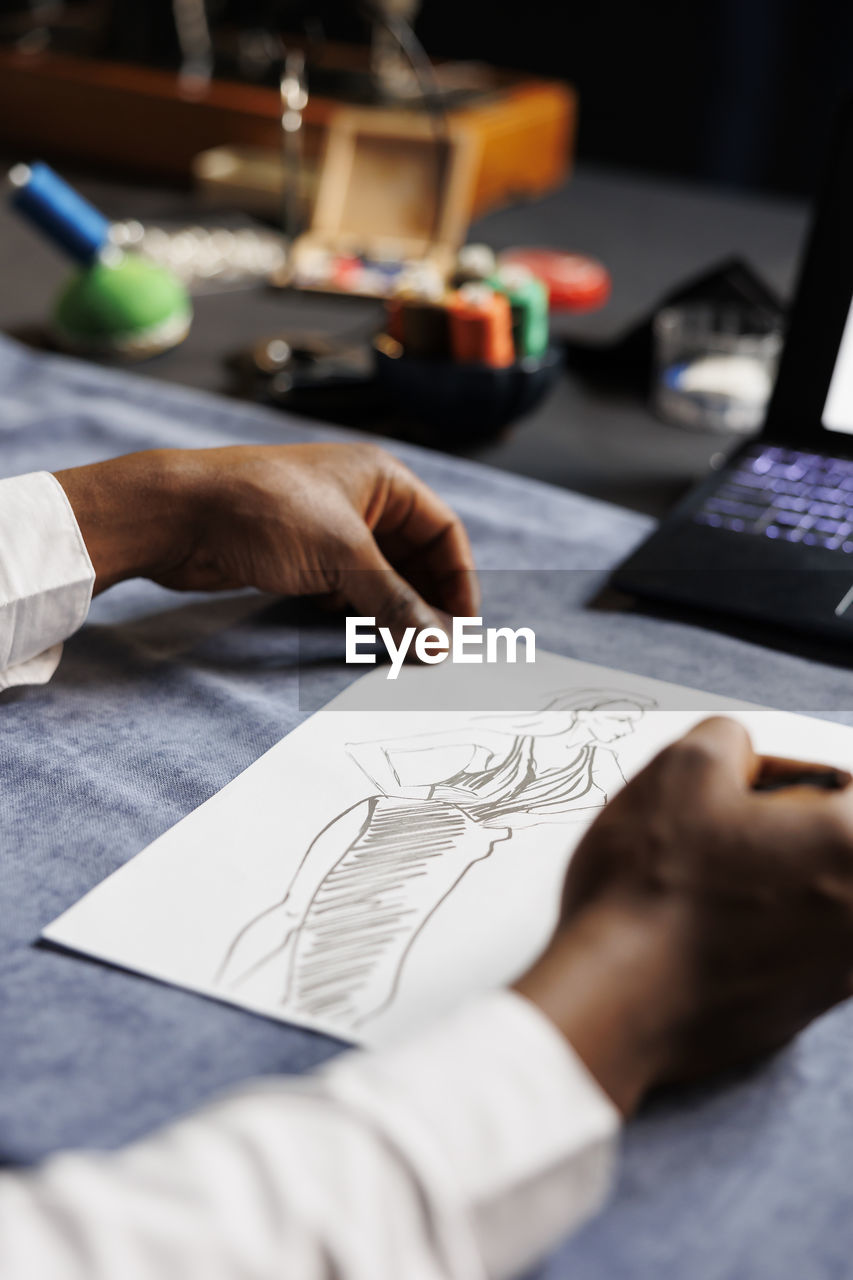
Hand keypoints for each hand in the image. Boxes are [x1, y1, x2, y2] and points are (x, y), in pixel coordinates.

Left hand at [55, 443, 477, 630]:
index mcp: (382, 479)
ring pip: (379, 577)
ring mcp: (328, 529)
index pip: (443, 531)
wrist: (176, 513)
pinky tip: (352, 632)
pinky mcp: (299, 556)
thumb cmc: (262, 510)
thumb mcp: (342, 557)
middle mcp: (360, 499)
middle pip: (414, 558)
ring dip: (391, 611)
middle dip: (426, 601)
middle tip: (434, 648)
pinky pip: (345, 588)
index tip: (461, 628)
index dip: (458, 579)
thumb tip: (439, 646)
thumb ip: (395, 603)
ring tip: (400, 649)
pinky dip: (356, 611)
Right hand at [515, 717, 852, 1115]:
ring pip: (814, 897)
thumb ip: (729, 739)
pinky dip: (753, 930)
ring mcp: (840, 972)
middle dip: (779, 829)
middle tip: (717, 832)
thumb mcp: (681, 765)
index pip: (846, 785)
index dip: (784, 775)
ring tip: (700, 882)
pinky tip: (697, 929)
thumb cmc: (653, 886)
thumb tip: (737, 758)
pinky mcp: (803, 1010)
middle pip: (833, 844)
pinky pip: (791, 947)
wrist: (618, 999)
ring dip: (767, 879)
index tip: (740, 789)